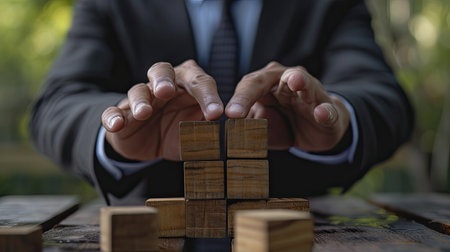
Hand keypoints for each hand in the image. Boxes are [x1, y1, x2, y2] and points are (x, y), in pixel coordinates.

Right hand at [101, 60, 222, 160]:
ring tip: (144, 112)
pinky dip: (112, 117)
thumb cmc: (181, 132)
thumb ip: (208, 129)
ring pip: (137, 90)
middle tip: (167, 90)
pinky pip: (112, 111)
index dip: (208, 97)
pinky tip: (117, 125)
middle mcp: (163, 86)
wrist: (152, 145)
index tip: (216, 115)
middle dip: (164, 79)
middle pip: (162, 70)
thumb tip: (222, 131)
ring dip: (140, 100)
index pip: (199, 82)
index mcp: (187, 85)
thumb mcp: (197, 133)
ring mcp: (140, 99)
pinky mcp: (121, 114)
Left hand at [225, 62, 349, 151]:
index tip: (229, 115)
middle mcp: (286, 80)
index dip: (238, 100)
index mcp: (266, 83)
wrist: (319, 128)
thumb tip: (232, 130)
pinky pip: (326, 109)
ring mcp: (310, 91)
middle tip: (239, 110)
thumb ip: (248, 124)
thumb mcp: (262, 125)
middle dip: (252, 92)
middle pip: (266, 79)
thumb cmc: (285, 121)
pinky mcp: (328, 108)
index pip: (248, 86)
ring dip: (300, 81)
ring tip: (294, 81)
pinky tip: (321, 113)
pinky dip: (324, 111)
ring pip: (304, 82)